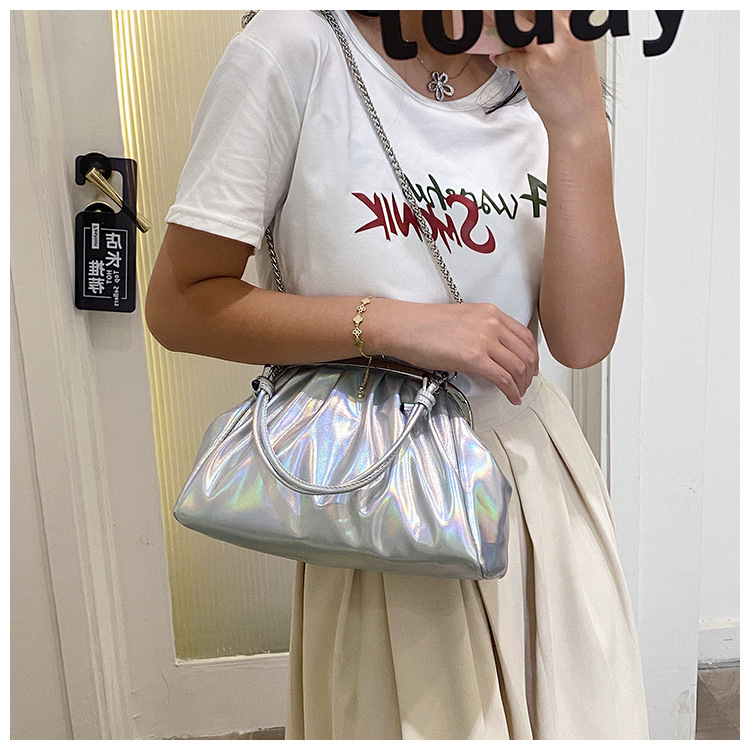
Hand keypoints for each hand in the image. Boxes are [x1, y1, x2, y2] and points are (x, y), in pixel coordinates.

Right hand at [372, 300, 538, 404]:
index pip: (524, 335)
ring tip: (517, 393)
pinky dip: (511, 391)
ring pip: (518, 367)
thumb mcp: (462, 320)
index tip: (531, 366)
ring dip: (521, 384)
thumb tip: (492, 353)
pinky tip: (511, 397)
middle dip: (530, 373)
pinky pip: (503, 378)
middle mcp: (491, 323)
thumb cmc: (423, 325)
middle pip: (525, 352)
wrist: (404, 327)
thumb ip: (483, 332)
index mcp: (490, 312)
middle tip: (526, 384)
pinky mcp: (474, 357)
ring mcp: (484, 339)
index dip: (532, 355)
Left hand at [490, 11, 605, 134]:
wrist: (578, 117)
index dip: (529, 9)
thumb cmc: (577, 86)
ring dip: (503, 28)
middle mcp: (566, 32)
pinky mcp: (532, 67)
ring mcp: (548, 49)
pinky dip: (503, 58)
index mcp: (578, 24)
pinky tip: (501, 57)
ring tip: (496, 27)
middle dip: (514, 13)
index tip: (520, 10)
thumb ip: (556, 30)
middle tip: (500, 15)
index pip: (548, 5)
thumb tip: (528, 19)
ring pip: (517, 28)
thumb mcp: (574, 48)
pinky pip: (509, 55)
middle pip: (530, 10)